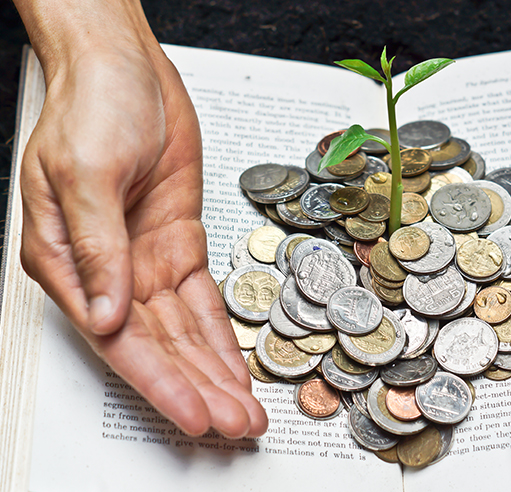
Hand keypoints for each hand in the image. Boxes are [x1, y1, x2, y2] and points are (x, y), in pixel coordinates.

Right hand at [19, 44, 267, 437]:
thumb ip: (98, 248)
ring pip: (185, 332)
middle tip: (237, 427)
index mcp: (68, 263)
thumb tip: (107, 316)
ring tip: (245, 411)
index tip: (198, 414)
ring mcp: (145, 260)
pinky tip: (236, 365)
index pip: (119, 341)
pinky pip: (203, 300)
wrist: (125, 68)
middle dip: (200, 390)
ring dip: (215, 372)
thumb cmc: (91, 106)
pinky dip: (221, 334)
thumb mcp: (85, 172)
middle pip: (158, 347)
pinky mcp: (177, 244)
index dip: (161, 382)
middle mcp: (107, 271)